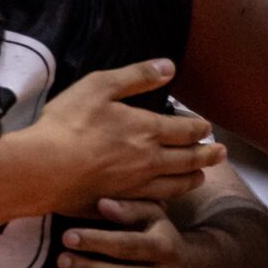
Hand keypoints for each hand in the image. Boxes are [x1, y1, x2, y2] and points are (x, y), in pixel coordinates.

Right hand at [12, 60, 219, 214]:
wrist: (46, 167)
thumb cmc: (69, 123)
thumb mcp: (98, 87)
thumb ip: (135, 76)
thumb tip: (170, 66)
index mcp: (148, 129)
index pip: (187, 130)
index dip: (200, 127)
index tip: (207, 127)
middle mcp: (152, 159)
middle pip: (190, 159)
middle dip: (208, 154)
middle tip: (221, 153)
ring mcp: (139, 184)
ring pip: (178, 183)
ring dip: (194, 177)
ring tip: (202, 175)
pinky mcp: (124, 200)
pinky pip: (157, 201)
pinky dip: (169, 196)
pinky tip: (168, 196)